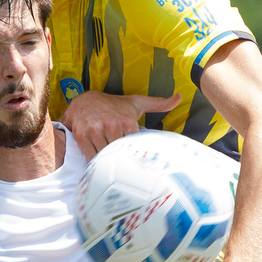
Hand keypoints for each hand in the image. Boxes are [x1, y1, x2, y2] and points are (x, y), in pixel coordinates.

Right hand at [61, 91, 181, 158]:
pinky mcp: (81, 135)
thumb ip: (158, 103)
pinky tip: (96, 159)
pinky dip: (93, 160)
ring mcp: (95, 130)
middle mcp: (111, 125)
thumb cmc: (113, 104)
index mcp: (127, 120)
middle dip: (118, 158)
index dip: (131, 154)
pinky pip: (90, 155)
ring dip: (105, 160)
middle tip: (120, 163)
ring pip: (104, 156)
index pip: (132, 147)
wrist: (84, 100)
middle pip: (118, 153)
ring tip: (108, 160)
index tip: (132, 157)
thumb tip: (179, 98)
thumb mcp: (136, 103)